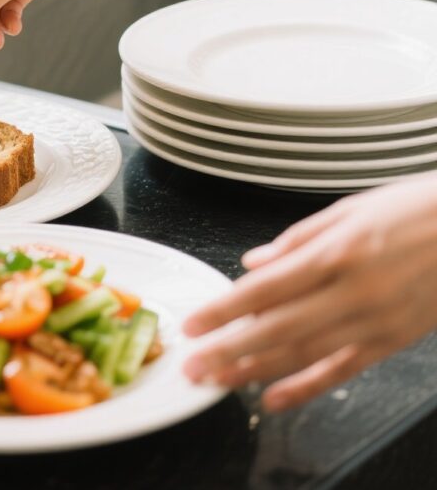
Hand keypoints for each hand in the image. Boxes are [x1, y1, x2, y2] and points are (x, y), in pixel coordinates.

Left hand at [182, 172, 436, 410]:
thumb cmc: (415, 212)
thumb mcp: (349, 210)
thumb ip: (296, 240)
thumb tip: (253, 263)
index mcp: (338, 253)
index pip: (265, 289)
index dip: (224, 311)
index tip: (193, 324)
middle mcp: (355, 292)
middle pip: (278, 329)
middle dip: (229, 350)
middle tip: (193, 365)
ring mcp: (376, 322)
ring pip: (305, 355)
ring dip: (256, 371)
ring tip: (219, 381)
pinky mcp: (394, 341)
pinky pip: (343, 370)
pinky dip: (307, 387)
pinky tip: (275, 398)